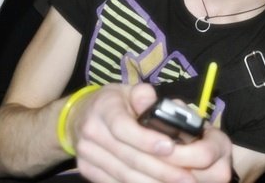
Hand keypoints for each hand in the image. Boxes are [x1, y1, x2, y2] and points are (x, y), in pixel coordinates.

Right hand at [70, 83, 232, 182]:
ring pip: (123, 174)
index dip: (146, 140)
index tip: (170, 148)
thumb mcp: (127, 90)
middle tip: (186, 177)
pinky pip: (115, 182)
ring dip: (152, 182)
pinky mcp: (88, 170)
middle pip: (127, 156)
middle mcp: (92, 132)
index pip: (123, 127)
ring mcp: (87, 154)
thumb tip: (151, 99)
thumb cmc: (113, 102)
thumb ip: (142, 94)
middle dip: (160, 169)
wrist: (78, 117)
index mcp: (103, 108)